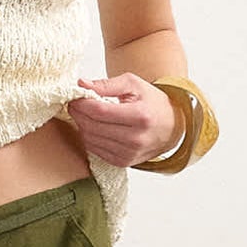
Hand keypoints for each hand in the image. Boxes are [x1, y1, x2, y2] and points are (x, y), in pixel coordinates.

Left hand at [67, 74, 182, 167]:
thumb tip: (82, 84)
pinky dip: (89, 137)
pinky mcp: (123, 162)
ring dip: (82, 125)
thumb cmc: (152, 103)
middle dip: (78, 114)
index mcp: (141, 116)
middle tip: (75, 104)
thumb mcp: (134, 85)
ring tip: (84, 114)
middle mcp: (135, 138)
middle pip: (92, 126)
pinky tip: (93, 127)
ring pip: (90, 139)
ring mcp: (129, 153)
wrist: (171, 127)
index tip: (75, 97)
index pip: (100, 111)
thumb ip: (107, 84)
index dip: (82, 103)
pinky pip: (94, 150)